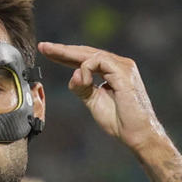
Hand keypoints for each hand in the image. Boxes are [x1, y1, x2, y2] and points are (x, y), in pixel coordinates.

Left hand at [38, 42, 181, 181]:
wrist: (137, 134)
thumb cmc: (120, 121)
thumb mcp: (94, 102)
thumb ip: (82, 88)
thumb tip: (73, 74)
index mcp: (113, 71)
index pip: (86, 59)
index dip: (66, 55)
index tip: (47, 52)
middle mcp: (119, 65)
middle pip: (86, 52)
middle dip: (63, 49)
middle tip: (43, 46)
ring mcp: (123, 66)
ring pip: (90, 54)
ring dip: (68, 55)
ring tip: (51, 54)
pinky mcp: (123, 72)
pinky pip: (98, 62)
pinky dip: (85, 69)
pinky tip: (82, 80)